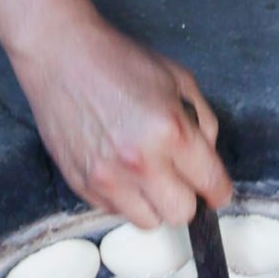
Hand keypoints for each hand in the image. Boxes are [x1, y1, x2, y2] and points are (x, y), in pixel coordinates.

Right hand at [13, 12, 233, 225]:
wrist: (60, 56)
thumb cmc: (118, 62)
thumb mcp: (179, 81)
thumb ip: (203, 124)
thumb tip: (207, 161)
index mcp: (172, 132)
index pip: (212, 186)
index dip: (218, 189)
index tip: (214, 189)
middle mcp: (140, 163)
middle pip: (181, 214)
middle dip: (186, 196)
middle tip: (177, 175)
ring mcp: (107, 178)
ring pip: (148, 221)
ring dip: (153, 201)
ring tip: (144, 172)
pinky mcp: (80, 185)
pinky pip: (114, 210)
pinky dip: (123, 197)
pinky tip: (118, 167)